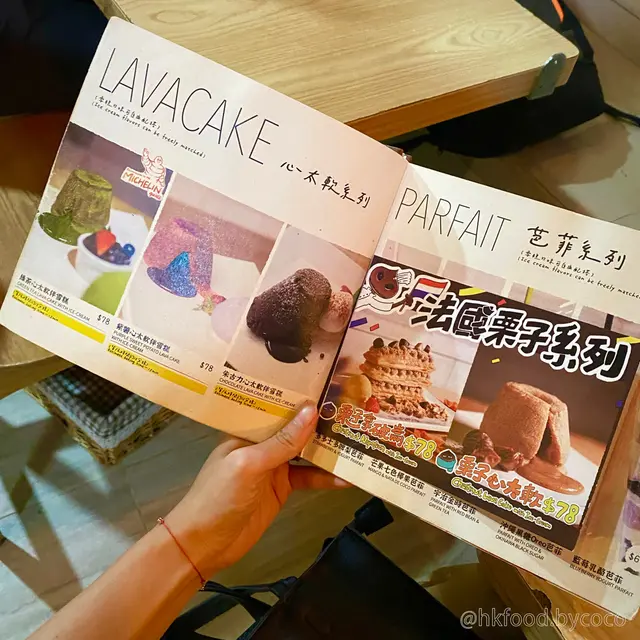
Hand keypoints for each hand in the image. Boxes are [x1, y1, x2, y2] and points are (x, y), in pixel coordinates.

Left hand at [165, 403, 347, 576]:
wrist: (204, 545)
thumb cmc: (219, 496)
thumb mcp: (249, 465)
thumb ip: (282, 442)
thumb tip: (312, 411)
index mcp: (248, 429)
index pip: (278, 406)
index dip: (302, 396)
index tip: (332, 385)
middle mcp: (262, 442)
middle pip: (296, 427)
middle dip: (322, 421)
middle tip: (355, 410)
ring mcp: (274, 466)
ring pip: (306, 451)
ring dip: (329, 448)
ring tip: (359, 439)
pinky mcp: (282, 488)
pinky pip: (309, 477)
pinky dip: (327, 478)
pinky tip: (348, 477)